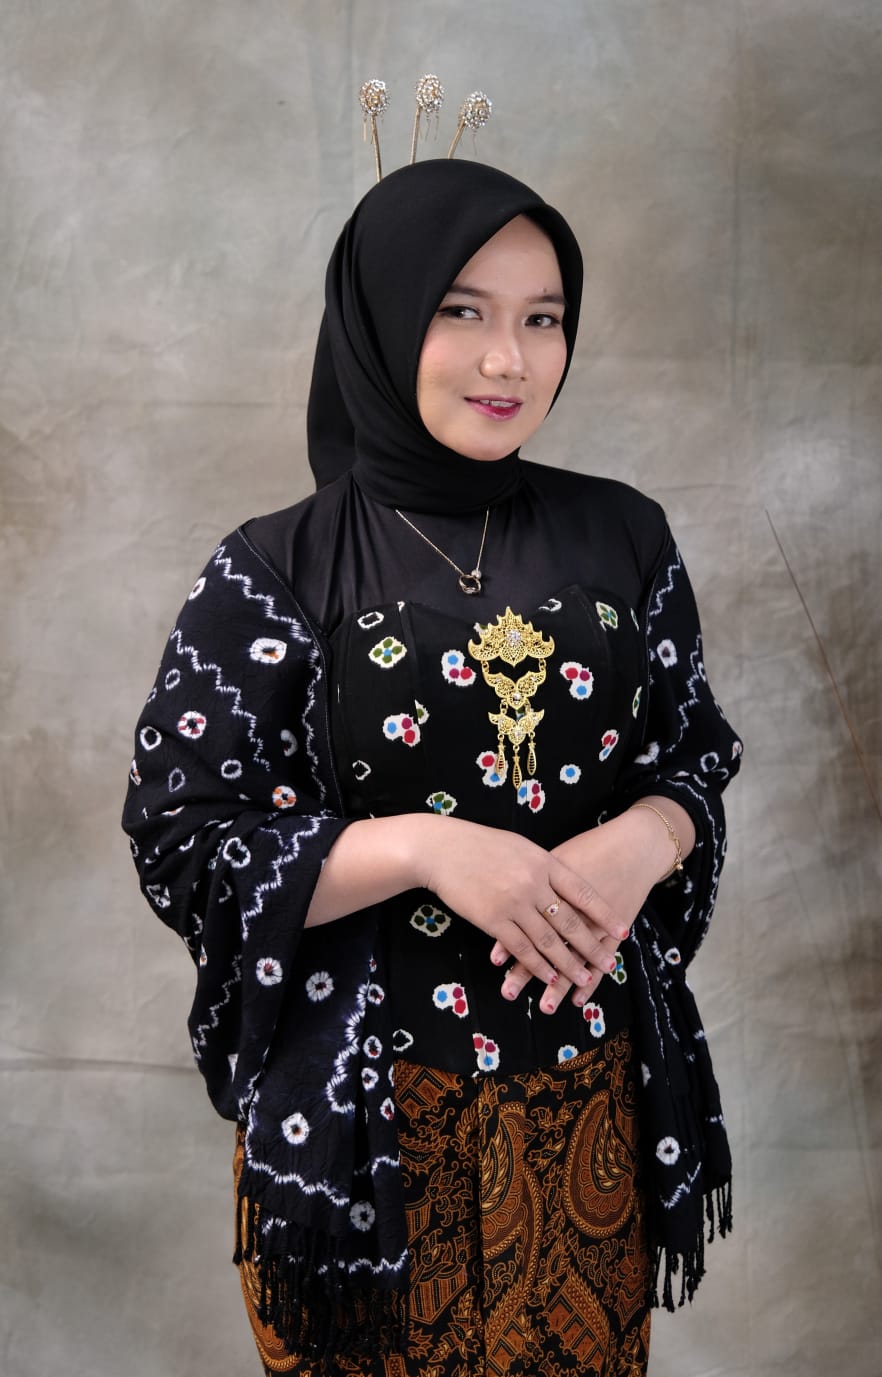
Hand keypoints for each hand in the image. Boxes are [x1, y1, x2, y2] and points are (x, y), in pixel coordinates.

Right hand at [420, 817, 629, 992]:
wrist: (443, 850)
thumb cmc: (481, 845)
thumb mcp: (522, 847)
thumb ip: (543, 867)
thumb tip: (564, 883)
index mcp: (545, 863)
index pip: (583, 893)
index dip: (604, 914)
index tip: (621, 931)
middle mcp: (534, 884)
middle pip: (570, 922)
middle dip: (592, 946)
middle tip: (609, 964)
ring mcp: (514, 904)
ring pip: (548, 941)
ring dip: (568, 964)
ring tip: (584, 979)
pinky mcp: (493, 920)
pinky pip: (522, 948)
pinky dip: (538, 965)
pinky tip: (549, 977)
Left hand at [488, 800, 693, 1011]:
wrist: (633, 845)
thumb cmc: (589, 848)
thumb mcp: (556, 857)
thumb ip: (532, 879)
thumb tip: (502, 895)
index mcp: (555, 885)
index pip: (530, 916)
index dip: (512, 938)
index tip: (494, 960)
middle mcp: (576, 907)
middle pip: (548, 941)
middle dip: (527, 969)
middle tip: (508, 992)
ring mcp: (598, 921)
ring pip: (576, 958)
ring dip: (559, 984)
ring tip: (543, 1006)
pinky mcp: (614, 931)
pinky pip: (601, 961)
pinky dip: (591, 982)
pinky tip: (576, 1000)